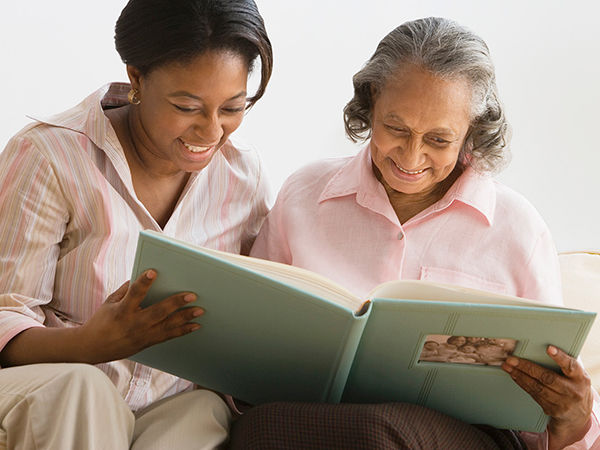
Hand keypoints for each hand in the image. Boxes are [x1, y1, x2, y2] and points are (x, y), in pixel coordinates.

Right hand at [78, 270, 203, 363]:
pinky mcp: (148, 343)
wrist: (92, 348)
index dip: (143, 283)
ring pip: (167, 327)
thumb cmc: (101, 321)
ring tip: (200, 310)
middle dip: (176, 303)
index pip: (134, 294)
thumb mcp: (109, 302)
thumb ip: (126, 289)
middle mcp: (134, 324)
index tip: (153, 271)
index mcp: (122, 311)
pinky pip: (168, 336)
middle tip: (192, 295)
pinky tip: (195, 325)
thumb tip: (142, 276)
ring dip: (185, 318)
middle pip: (158, 312)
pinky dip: (183, 331)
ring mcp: (142, 335)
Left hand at [502, 346, 592, 449]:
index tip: (549, 349)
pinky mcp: (552, 409)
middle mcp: (573, 391)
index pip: (571, 366)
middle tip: (512, 359)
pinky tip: (514, 376)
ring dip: (519, 375)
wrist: (579, 414)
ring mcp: (562, 402)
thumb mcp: (577, 375)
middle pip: (547, 378)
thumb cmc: (575, 386)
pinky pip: (534, 395)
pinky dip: (522, 384)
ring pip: (537, 387)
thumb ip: (565, 363)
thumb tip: (545, 347)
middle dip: (526, 367)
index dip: (560, 357)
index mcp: (580, 378)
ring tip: (508, 366)